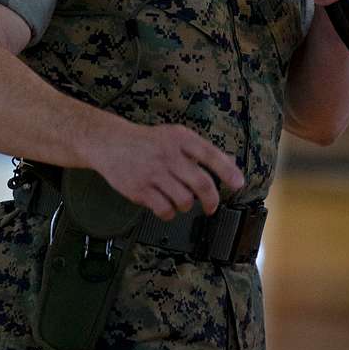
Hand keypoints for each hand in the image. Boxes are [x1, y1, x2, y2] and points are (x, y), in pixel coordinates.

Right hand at [94, 122, 243, 220]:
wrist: (110, 143)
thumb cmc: (148, 142)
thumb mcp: (175, 136)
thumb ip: (200, 151)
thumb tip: (230, 167)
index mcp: (180, 139)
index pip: (210, 155)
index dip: (228, 171)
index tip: (238, 184)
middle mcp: (169, 155)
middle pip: (201, 183)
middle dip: (211, 200)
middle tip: (211, 206)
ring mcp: (154, 173)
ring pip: (184, 200)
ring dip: (187, 206)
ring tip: (180, 200)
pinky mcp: (140, 190)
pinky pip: (165, 210)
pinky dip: (170, 213)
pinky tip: (166, 206)